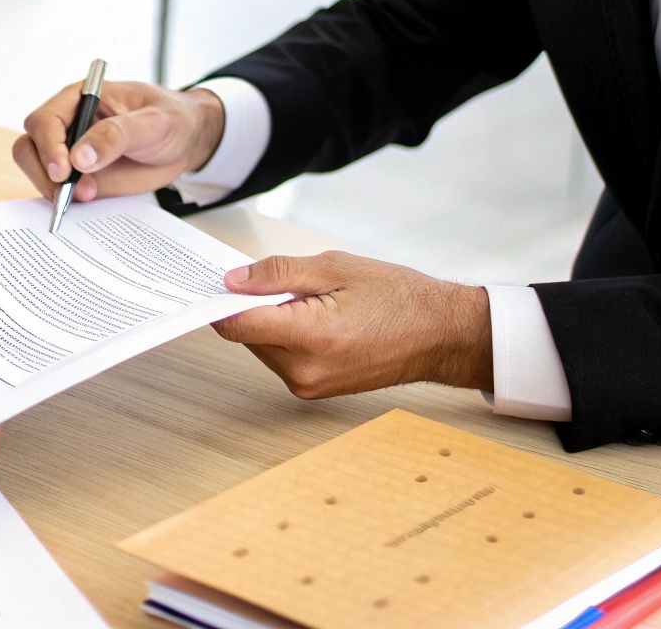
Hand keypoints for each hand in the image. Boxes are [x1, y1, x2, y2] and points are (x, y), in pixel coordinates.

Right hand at [13, 81, 225, 203]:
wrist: (186, 141)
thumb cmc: (170, 119)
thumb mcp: (152, 122)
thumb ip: (116, 135)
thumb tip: (79, 158)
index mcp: (80, 100)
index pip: (45, 121)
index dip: (48, 146)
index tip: (64, 169)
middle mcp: (67, 125)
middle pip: (29, 147)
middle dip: (42, 172)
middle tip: (65, 192)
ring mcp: (70, 153)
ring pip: (37, 171)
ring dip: (52, 189)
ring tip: (84, 195)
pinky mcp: (80, 177)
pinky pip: (59, 191)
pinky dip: (63, 201)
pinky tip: (83, 202)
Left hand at [212, 251, 492, 397]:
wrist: (441, 336)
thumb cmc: (398, 298)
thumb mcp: (334, 268)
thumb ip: (277, 274)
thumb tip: (233, 281)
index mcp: (310, 337)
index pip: (237, 325)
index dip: (222, 300)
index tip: (219, 282)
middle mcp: (304, 370)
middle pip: (246, 336)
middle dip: (253, 307)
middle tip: (285, 284)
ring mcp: (309, 386)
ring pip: (261, 347)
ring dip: (271, 323)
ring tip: (312, 303)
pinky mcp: (314, 391)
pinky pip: (281, 360)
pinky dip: (286, 338)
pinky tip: (316, 321)